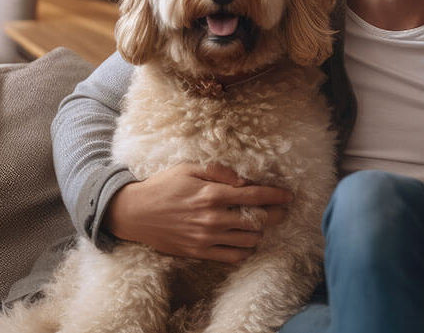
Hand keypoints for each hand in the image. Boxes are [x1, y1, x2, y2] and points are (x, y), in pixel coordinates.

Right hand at [104, 162, 292, 262]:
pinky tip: (245, 241)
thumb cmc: (163, 186)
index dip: (276, 196)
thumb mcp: (189, 168)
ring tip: (260, 224)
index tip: (288, 196)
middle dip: (275, 215)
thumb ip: (219, 172)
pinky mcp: (199, 252)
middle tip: (280, 210)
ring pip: (249, 240)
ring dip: (260, 232)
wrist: (135, 213)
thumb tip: (244, 180)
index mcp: (212, 194)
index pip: (255, 196)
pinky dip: (245, 250)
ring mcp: (207, 238)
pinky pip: (233, 256)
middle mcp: (213, 218)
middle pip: (258, 220)